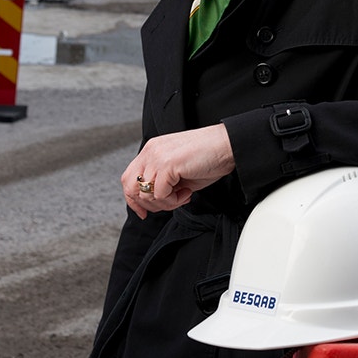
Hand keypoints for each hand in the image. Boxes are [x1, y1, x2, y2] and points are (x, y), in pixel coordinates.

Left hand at [121, 124, 235, 218]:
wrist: (229, 145)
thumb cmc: (210, 157)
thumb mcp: (178, 172)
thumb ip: (162, 183)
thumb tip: (154, 202)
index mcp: (152, 150)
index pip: (129, 179)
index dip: (134, 200)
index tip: (144, 212)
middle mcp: (151, 151)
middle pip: (130, 186)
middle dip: (147, 204)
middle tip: (169, 203)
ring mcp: (157, 156)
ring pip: (145, 194)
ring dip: (165, 203)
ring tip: (183, 195)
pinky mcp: (167, 164)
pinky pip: (160, 195)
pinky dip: (174, 201)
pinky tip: (187, 192)